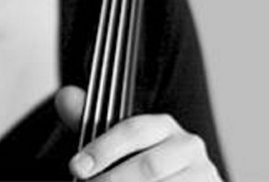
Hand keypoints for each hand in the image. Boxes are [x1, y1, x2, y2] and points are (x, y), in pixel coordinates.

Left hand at [55, 86, 222, 180]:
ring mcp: (204, 174)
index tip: (77, 167)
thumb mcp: (119, 146)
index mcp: (164, 127)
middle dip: (113, 181)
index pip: (134, 130)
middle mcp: (188, 147)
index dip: (104, 149)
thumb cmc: (145, 168)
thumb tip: (65, 95)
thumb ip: (91, 125)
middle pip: (148, 166)